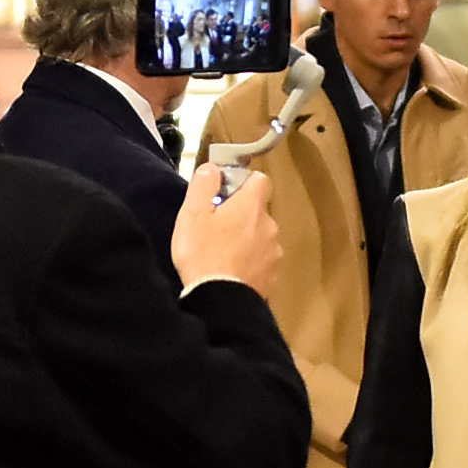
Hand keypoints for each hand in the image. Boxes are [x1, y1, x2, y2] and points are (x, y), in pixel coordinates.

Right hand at [173, 161, 284, 296]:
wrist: (220, 299)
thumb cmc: (203, 253)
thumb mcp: (193, 215)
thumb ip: (203, 186)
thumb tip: (213, 168)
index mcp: (251, 206)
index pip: (260, 180)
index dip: (244, 183)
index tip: (226, 192)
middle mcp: (270, 225)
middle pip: (259, 211)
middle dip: (242, 216)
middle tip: (216, 228)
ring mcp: (274, 252)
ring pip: (262, 237)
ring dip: (248, 241)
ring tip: (223, 255)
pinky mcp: (274, 275)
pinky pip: (262, 261)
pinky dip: (251, 263)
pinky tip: (232, 272)